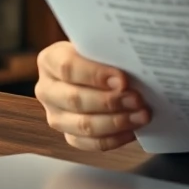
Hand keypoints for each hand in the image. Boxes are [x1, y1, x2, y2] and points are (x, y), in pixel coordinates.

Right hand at [34, 41, 150, 150]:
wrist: (94, 69)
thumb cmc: (99, 53)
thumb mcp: (98, 45)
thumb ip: (108, 53)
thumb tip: (132, 65)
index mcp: (50, 61)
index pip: (68, 68)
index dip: (96, 75)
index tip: (123, 79)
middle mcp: (47, 90)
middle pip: (75, 99)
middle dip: (110, 102)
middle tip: (137, 99)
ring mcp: (55, 115)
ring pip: (83, 125)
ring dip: (116, 122)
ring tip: (141, 115)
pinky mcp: (68, 135)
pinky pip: (90, 143)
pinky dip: (114, 139)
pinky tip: (133, 131)